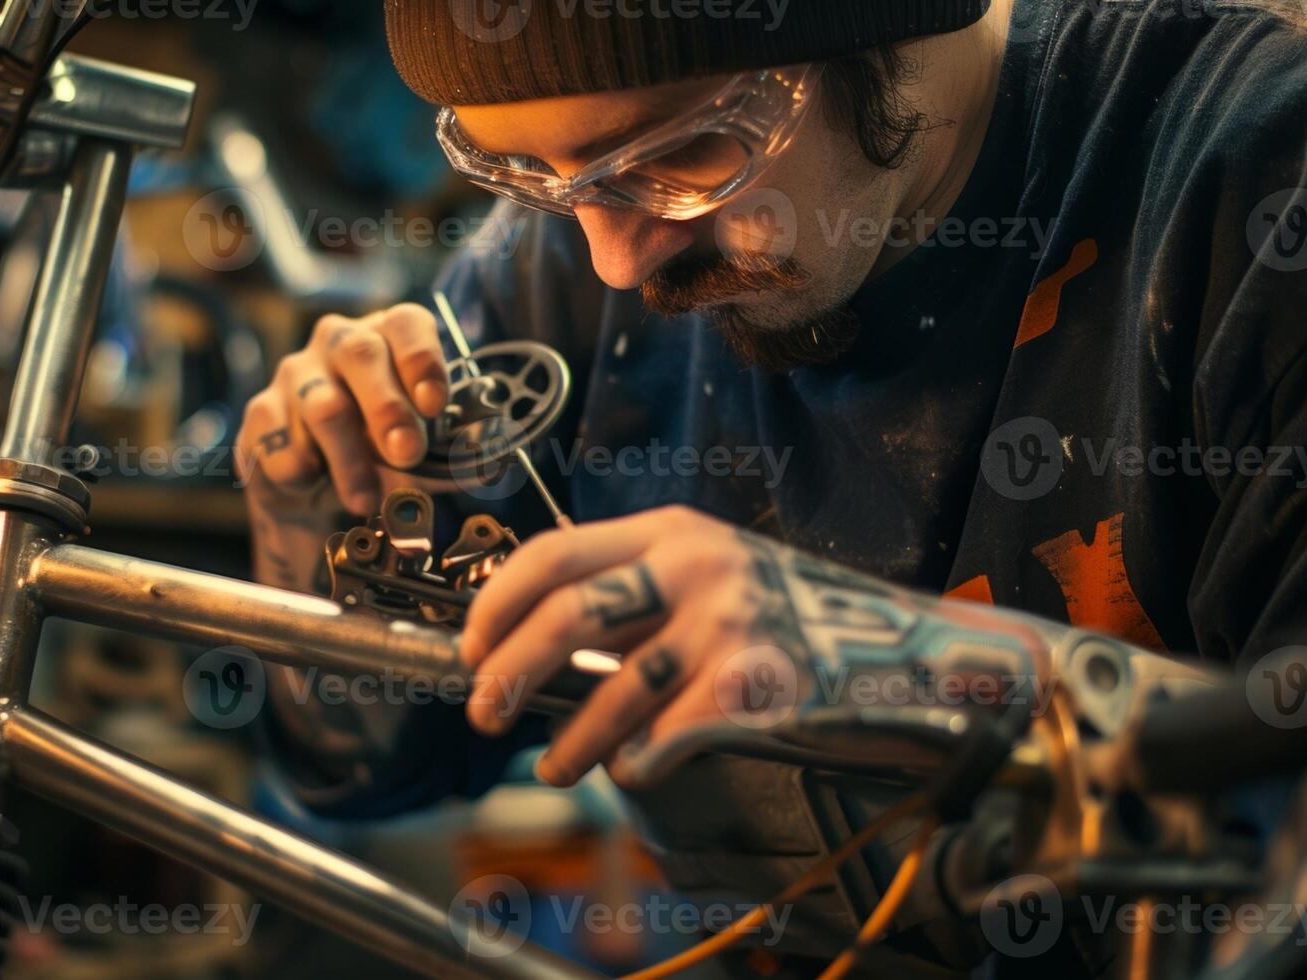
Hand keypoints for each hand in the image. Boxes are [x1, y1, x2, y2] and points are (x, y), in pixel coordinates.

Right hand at [237, 304, 449, 516]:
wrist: (310, 486)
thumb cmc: (374, 452)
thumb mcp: (416, 450)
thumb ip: (446, 452)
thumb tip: (484, 464)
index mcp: (386, 338)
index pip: (405, 324)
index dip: (422, 359)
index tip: (434, 404)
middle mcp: (338, 343)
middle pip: (361, 354)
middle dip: (388, 408)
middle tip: (407, 454)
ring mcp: (296, 373)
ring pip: (324, 406)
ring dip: (349, 459)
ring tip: (364, 500)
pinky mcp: (261, 410)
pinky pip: (280, 439)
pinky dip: (301, 469)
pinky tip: (312, 482)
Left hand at [460, 505, 1063, 788]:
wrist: (911, 658)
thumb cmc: (800, 622)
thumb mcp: (718, 574)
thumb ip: (640, 593)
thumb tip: (540, 642)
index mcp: (675, 531)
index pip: (555, 553)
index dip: (497, 602)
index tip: (470, 644)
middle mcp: (696, 565)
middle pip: (567, 616)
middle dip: (508, 670)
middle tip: (482, 709)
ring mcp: (727, 622)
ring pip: (613, 689)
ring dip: (570, 740)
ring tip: (554, 766)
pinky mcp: (754, 683)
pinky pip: (666, 734)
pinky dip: (638, 761)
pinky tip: (633, 770)